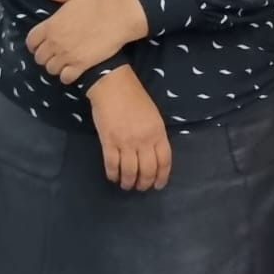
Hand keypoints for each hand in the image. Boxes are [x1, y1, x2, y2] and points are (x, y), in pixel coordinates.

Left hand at [26, 0, 146, 82]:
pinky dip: (66, 76)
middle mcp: (55, 42)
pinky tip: (72, 70)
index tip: (41, 44)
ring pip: (51, 69)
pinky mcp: (81, 65)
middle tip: (54, 54)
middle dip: (45, 57)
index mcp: (51, 25)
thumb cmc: (97, 3)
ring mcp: (67, 55)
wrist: (119, 17)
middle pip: (39, 58)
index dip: (34, 44)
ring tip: (63, 62)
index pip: (31, 42)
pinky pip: (65, 78)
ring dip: (55, 67)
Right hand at [86, 67, 171, 190]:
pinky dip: (113, 174)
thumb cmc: (135, 98)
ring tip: (126, 185)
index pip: (164, 161)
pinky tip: (113, 177)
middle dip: (145, 183)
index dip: (162, 177)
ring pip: (130, 171)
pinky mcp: (109, 142)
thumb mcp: (153, 116)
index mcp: (158, 133)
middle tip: (140, 187)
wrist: (113, 85)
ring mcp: (126, 142)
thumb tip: (153, 154)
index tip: (158, 185)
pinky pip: (112, 165)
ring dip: (128, 182)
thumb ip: (155, 135)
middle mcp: (144, 140)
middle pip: (148, 170)